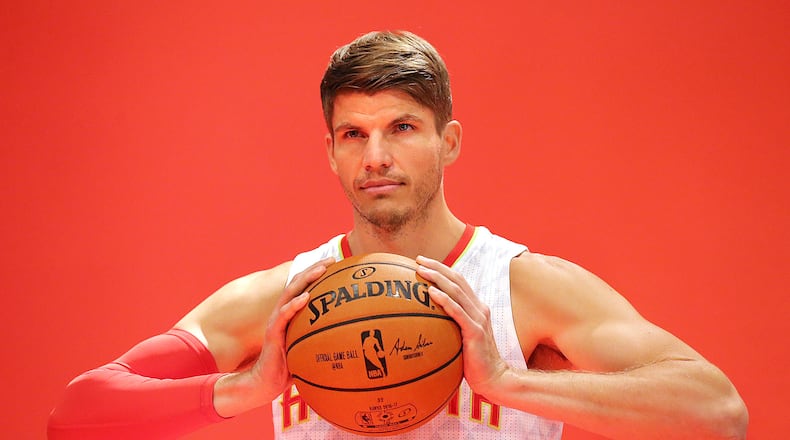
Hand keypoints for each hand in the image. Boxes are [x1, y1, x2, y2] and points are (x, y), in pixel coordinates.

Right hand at [252, 257, 334, 398]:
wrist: (267, 381)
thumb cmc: (290, 367)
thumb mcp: (310, 349)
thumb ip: (324, 340)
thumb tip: (351, 339)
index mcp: (292, 314)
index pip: (306, 287)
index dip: (319, 274)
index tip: (336, 264)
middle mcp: (284, 312)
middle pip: (298, 283)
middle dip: (315, 269)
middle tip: (331, 260)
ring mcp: (276, 320)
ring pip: (291, 293)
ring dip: (306, 279)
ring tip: (321, 270)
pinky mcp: (272, 332)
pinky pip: (284, 315)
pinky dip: (294, 305)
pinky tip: (306, 297)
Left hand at [416, 256, 508, 399]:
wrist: (493, 378)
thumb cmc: (474, 361)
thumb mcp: (461, 338)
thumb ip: (450, 326)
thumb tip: (427, 321)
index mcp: (476, 308)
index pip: (458, 282)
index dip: (442, 269)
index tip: (423, 262)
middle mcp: (479, 309)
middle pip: (457, 280)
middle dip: (437, 267)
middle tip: (418, 260)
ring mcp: (479, 319)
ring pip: (457, 291)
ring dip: (438, 278)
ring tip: (421, 270)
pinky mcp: (476, 331)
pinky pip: (457, 312)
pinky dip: (444, 300)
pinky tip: (431, 293)